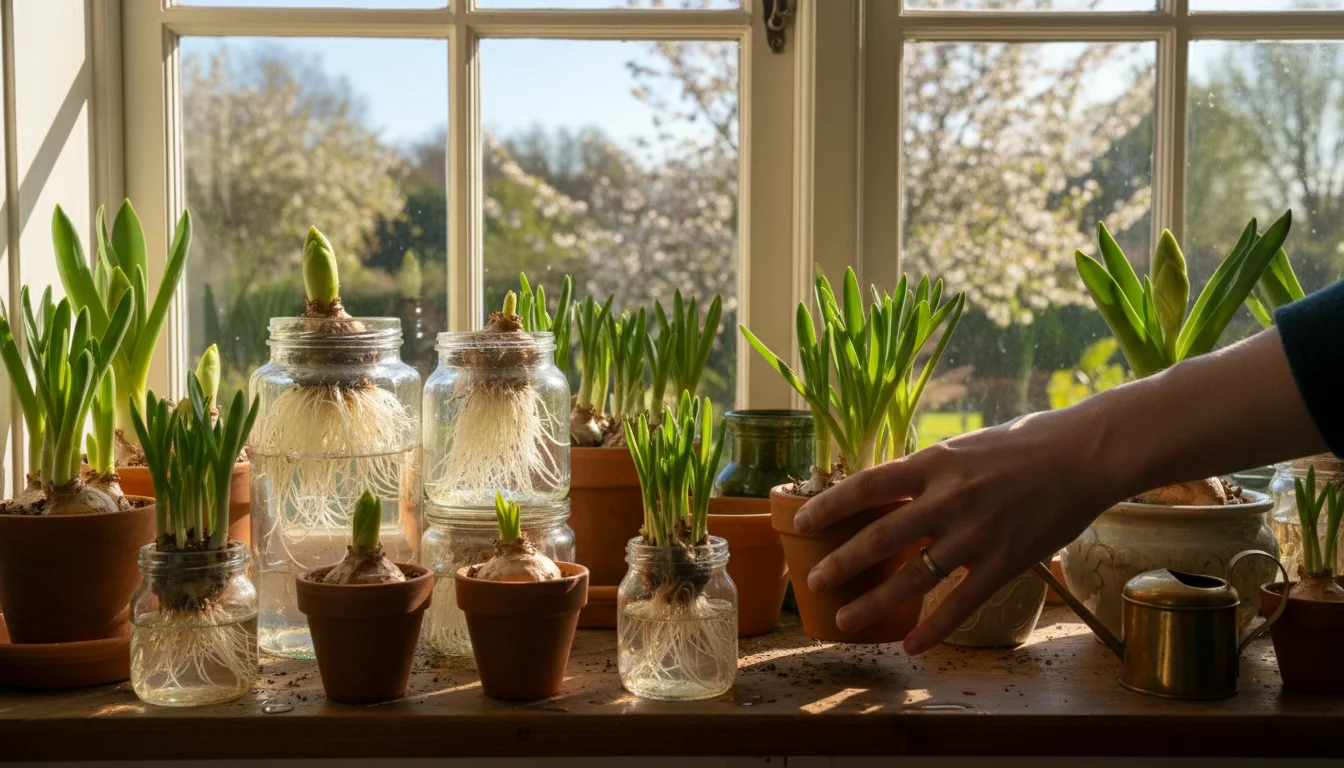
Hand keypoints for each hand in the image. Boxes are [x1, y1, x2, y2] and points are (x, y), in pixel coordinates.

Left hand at [792, 407, 1119, 654]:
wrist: (1085, 455)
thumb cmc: (1025, 444)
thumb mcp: (964, 447)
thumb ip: (929, 471)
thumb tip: (889, 489)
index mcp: (934, 463)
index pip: (867, 485)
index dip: (829, 506)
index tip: (801, 522)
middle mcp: (949, 499)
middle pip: (881, 537)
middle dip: (842, 563)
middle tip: (813, 581)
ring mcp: (976, 534)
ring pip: (913, 577)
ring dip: (875, 602)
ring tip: (845, 618)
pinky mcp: (1005, 562)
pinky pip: (961, 603)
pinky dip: (934, 628)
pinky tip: (912, 645)